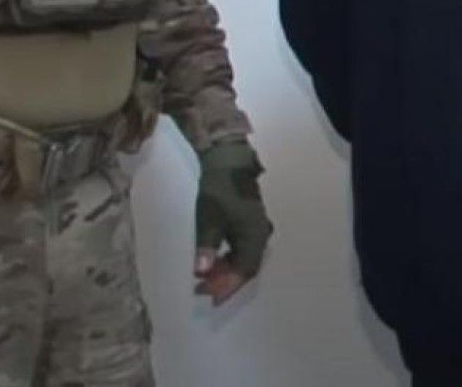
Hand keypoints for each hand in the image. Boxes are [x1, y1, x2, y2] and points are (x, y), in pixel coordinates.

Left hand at [194, 140, 271, 305]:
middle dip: (225, 281)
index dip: (228, 286)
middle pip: (246, 267)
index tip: (209, 298)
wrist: (228, 163)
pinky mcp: (248, 223)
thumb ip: (206, 247)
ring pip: (243, 259)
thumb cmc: (219, 192)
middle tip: (202, 290)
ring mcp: (256, 229)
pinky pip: (241, 249)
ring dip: (225, 271)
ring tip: (203, 278)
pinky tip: (212, 260)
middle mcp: (260, 235)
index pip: (245, 270)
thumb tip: (201, 272)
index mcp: (254, 236)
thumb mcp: (209, 220)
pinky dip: (227, 259)